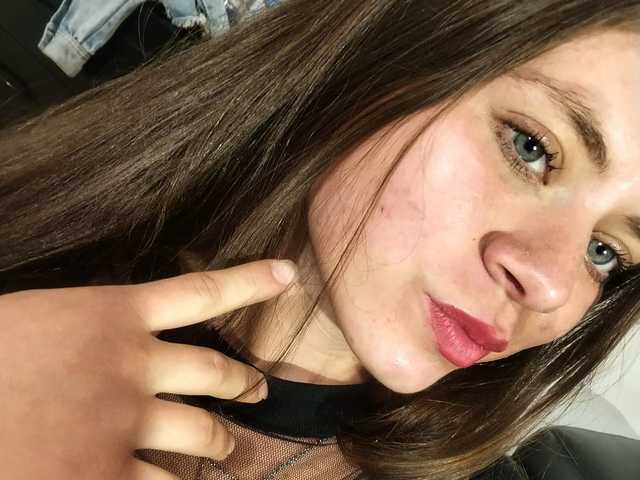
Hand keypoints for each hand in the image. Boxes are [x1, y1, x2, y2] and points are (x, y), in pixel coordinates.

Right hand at [0, 259, 296, 479]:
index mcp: (113, 315)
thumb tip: (122, 336)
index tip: (288, 275)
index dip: (250, 281)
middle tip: (258, 390)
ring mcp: (126, 423)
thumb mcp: (42, 320)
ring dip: (221, 443)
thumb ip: (91, 328)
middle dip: (243, 383)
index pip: (201, 292)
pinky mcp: (106, 475)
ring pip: (202, 433)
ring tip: (229, 449)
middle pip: (215, 370)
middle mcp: (134, 366)